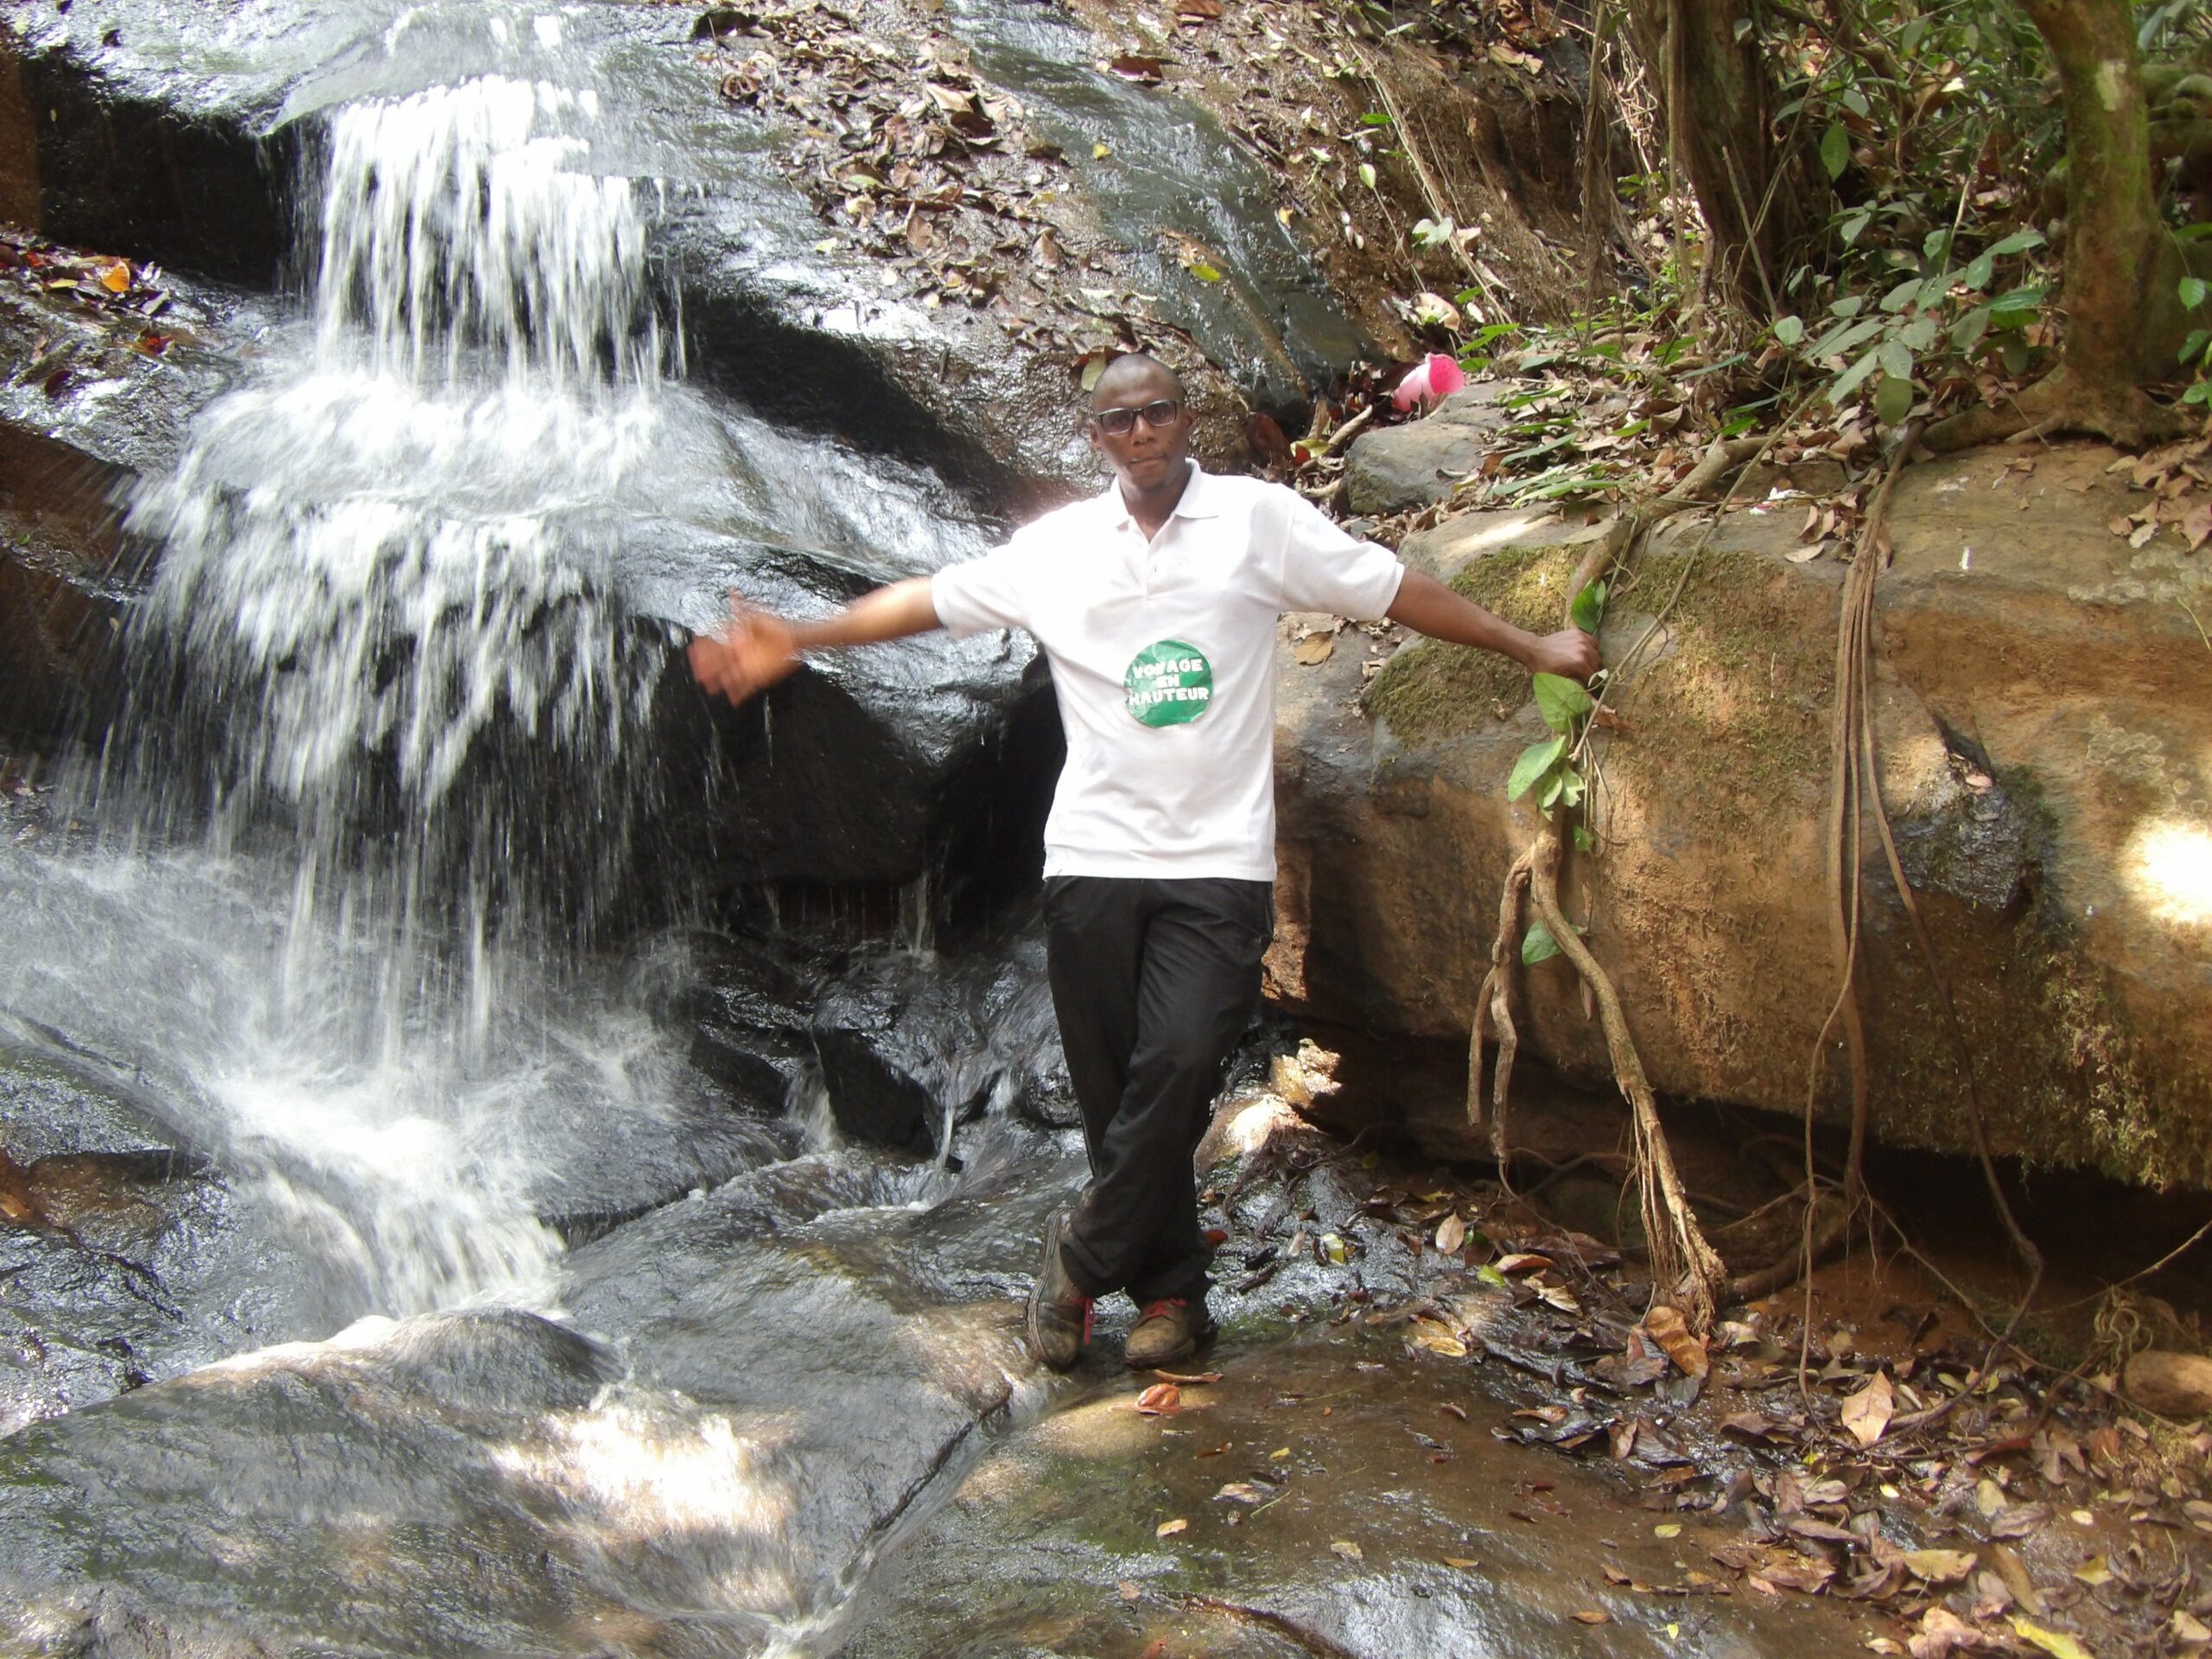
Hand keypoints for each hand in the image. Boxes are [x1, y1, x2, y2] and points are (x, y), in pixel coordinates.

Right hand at [687, 589, 802, 704]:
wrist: (792, 638)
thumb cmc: (774, 625)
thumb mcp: (756, 614)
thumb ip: (742, 605)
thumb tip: (732, 590)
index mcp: (736, 641)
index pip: (717, 645)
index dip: (705, 648)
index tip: (693, 649)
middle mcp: (739, 655)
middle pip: (720, 663)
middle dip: (707, 667)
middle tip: (695, 671)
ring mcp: (748, 666)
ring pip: (729, 676)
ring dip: (718, 682)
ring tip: (708, 687)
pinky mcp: (758, 675)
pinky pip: (747, 686)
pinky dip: (740, 693)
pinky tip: (733, 699)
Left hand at [1522, 628, 1601, 681]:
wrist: (1534, 649)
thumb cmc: (1544, 667)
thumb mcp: (1558, 681)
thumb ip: (1574, 688)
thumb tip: (1588, 701)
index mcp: (1580, 663)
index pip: (1594, 678)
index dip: (1591, 685)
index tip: (1588, 688)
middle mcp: (1584, 650)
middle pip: (1597, 665)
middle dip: (1592, 673)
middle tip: (1584, 676)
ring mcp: (1582, 640)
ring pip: (1596, 654)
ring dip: (1592, 661)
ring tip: (1584, 665)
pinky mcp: (1579, 633)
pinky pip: (1593, 642)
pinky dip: (1591, 648)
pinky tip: (1584, 653)